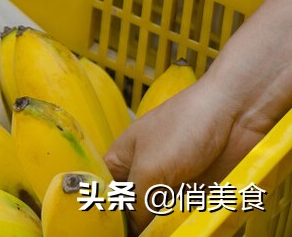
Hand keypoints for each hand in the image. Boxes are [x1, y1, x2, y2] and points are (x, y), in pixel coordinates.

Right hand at [104, 77, 273, 233]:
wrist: (234, 115)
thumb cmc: (182, 127)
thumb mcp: (151, 168)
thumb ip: (136, 205)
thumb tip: (130, 234)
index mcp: (121, 161)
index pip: (105, 195)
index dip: (106, 214)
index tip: (108, 231)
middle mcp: (143, 174)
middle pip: (131, 210)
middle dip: (134, 226)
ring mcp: (170, 185)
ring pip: (158, 218)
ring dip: (160, 228)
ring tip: (160, 235)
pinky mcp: (197, 194)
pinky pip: (183, 217)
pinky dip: (181, 226)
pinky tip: (180, 232)